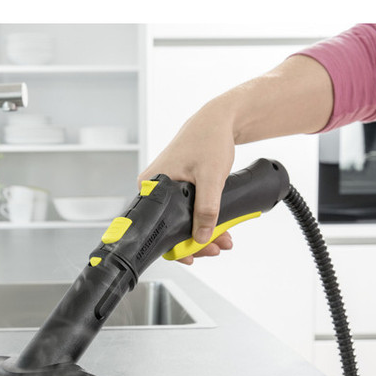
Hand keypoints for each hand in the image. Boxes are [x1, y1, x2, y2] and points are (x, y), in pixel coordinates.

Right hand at [138, 98, 236, 263]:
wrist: (219, 120)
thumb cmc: (208, 139)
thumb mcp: (210, 178)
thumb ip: (206, 210)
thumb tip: (202, 236)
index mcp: (151, 184)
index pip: (157, 225)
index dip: (174, 245)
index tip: (190, 256)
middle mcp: (154, 188)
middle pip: (171, 226)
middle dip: (196, 240)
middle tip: (216, 248)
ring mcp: (166, 188)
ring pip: (182, 220)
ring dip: (203, 232)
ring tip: (224, 238)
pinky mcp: (178, 188)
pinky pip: (187, 211)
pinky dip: (203, 220)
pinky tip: (219, 227)